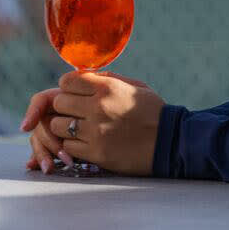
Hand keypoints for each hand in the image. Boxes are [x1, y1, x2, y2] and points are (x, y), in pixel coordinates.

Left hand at [20, 71, 163, 175]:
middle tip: (76, 112)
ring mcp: (95, 132)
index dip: (68, 87)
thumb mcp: (132, 86)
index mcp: (107, 88)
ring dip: (65, 126)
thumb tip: (80, 76)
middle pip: (59, 103)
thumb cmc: (151, 111)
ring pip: (58, 125)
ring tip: (78, 128)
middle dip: (65, 106)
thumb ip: (104, 79)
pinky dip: (72, 145)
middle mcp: (98, 108)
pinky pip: (68, 146)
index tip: (75, 93)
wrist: (170, 142)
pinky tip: (85, 142)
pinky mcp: (96, 153)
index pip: (66, 81)